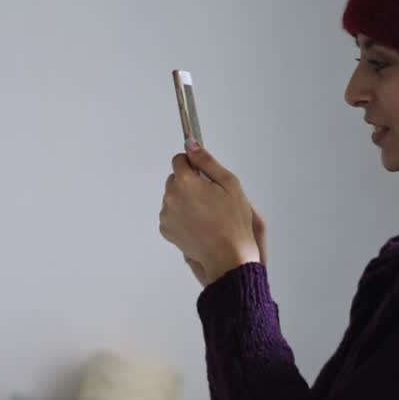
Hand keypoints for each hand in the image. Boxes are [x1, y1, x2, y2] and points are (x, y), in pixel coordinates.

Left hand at [159, 142, 264, 285]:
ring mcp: (166, 214)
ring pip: (173, 197)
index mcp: (185, 182)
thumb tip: (191, 144)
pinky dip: (181, 216)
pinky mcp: (166, 229)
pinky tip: (198, 224)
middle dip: (189, 183)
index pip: (179, 160)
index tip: (203, 175)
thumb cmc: (233, 220)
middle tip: (209, 198)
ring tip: (206, 214)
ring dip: (184, 200)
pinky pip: (171, 215)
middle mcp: (170, 196)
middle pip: (174, 179)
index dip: (193, 165)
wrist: (227, 255)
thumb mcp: (228, 183)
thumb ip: (206, 161)